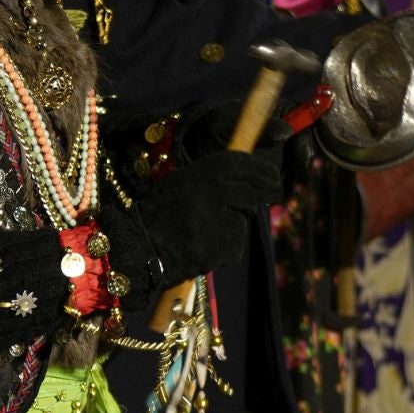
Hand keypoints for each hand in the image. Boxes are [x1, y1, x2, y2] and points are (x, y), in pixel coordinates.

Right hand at [105, 117, 286, 292]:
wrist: (140, 245)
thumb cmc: (161, 211)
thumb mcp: (184, 180)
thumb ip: (216, 176)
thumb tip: (256, 176)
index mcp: (204, 171)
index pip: (244, 164)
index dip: (263, 170)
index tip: (273, 178)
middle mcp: (215, 192)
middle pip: (253, 194)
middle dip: (253, 200)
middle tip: (246, 205)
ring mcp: (220, 221)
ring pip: (243, 221)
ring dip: (232, 226)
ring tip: (206, 228)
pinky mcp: (223, 248)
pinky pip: (235, 245)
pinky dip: (225, 247)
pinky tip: (203, 245)